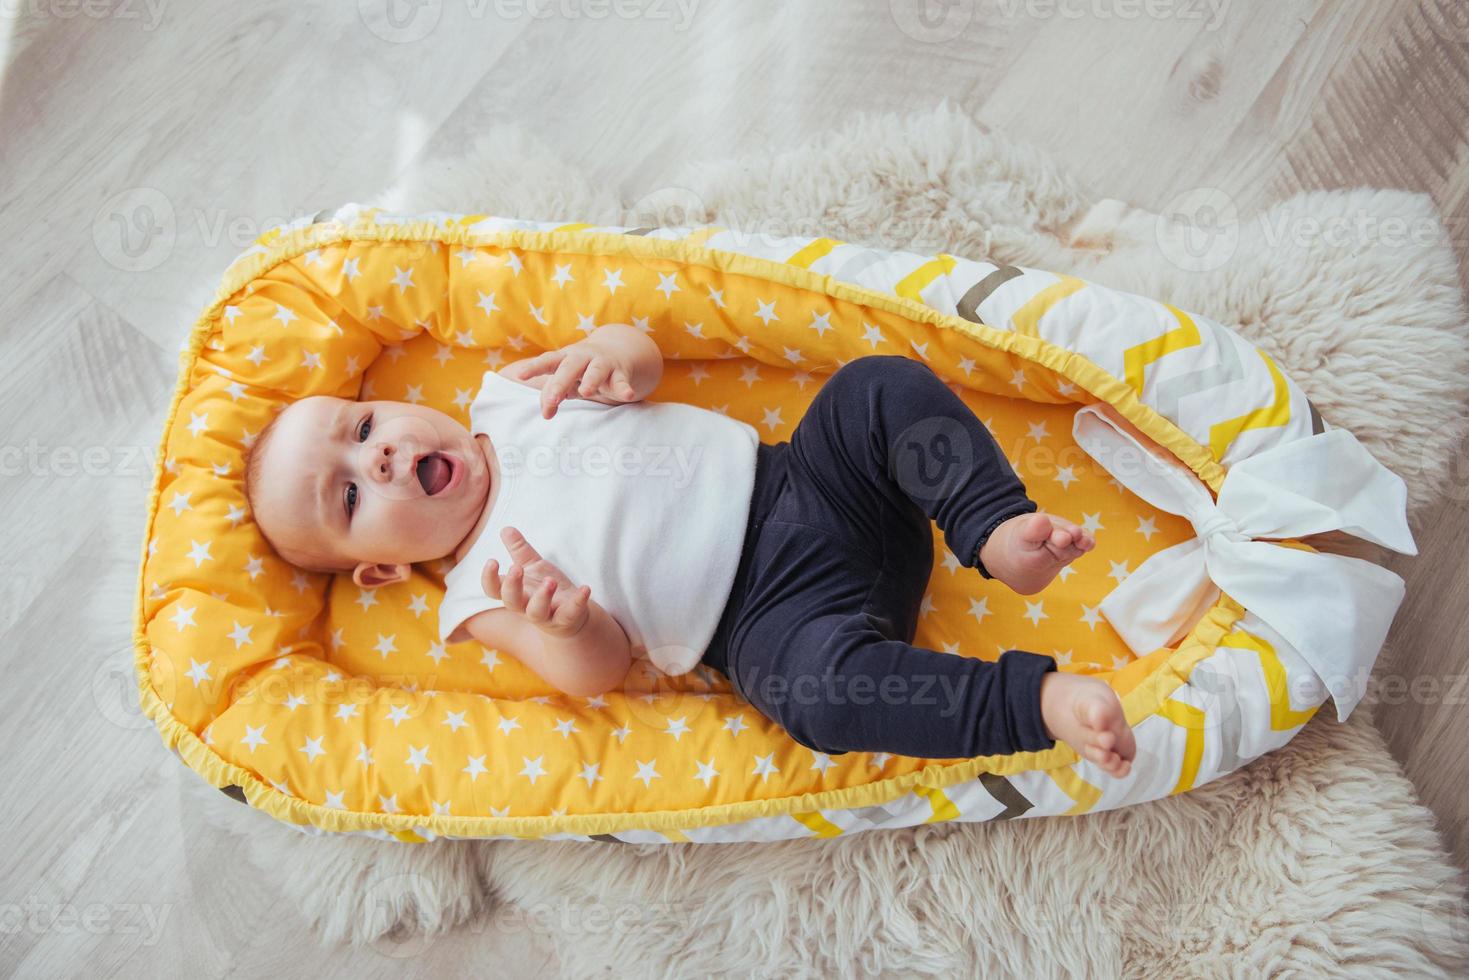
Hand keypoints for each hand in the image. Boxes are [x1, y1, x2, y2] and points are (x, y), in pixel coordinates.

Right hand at [481, 526, 591, 638]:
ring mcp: (546, 615)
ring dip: (542, 597)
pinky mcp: (566, 619)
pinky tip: (585, 589)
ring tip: (550, 581)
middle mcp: (526, 606)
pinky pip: (569, 614)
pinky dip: (578, 602)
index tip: (492, 561)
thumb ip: (519, 550)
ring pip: (537, 612)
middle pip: (511, 602)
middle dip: (512, 586)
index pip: (493, 589)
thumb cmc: (545, 588)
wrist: (571, 614)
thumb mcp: (533, 566)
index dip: (488, 578)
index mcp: (515, 592)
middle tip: (516, 567)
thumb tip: (505, 528)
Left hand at [503, 336, 640, 418]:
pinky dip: (624, 388)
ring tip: (586, 391)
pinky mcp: (620, 373)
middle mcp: (582, 357)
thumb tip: (546, 414)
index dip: (534, 368)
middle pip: (569, 368)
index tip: (520, 375)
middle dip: (560, 383)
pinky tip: (628, 395)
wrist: (618, 352)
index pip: (547, 361)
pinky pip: (622, 381)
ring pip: (596, 370)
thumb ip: (552, 394)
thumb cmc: (583, 371)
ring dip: (591, 379)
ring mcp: (602, 363)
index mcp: (565, 358)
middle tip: (551, 400)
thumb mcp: (567, 382)